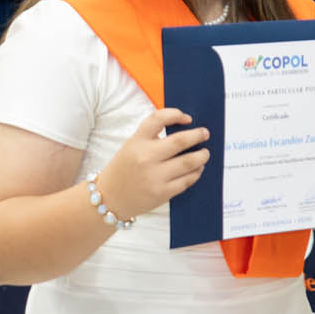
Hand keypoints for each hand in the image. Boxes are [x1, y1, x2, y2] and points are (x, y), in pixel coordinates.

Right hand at [93, 108, 211, 219]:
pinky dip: (196, 173)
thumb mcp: (131, 146)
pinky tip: (197, 169)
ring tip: (204, 153)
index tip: (187, 118)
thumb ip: (152, 138)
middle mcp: (146, 157)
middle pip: (180, 141)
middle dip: (197, 136)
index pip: (159, 118)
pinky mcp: (162, 193)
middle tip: (205, 134)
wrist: (109, 199)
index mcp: (136, 141)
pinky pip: (186, 180)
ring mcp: (154, 176)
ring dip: (201, 156)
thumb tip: (184, 131)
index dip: (176, 114)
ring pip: (189, 162)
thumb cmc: (123, 170)